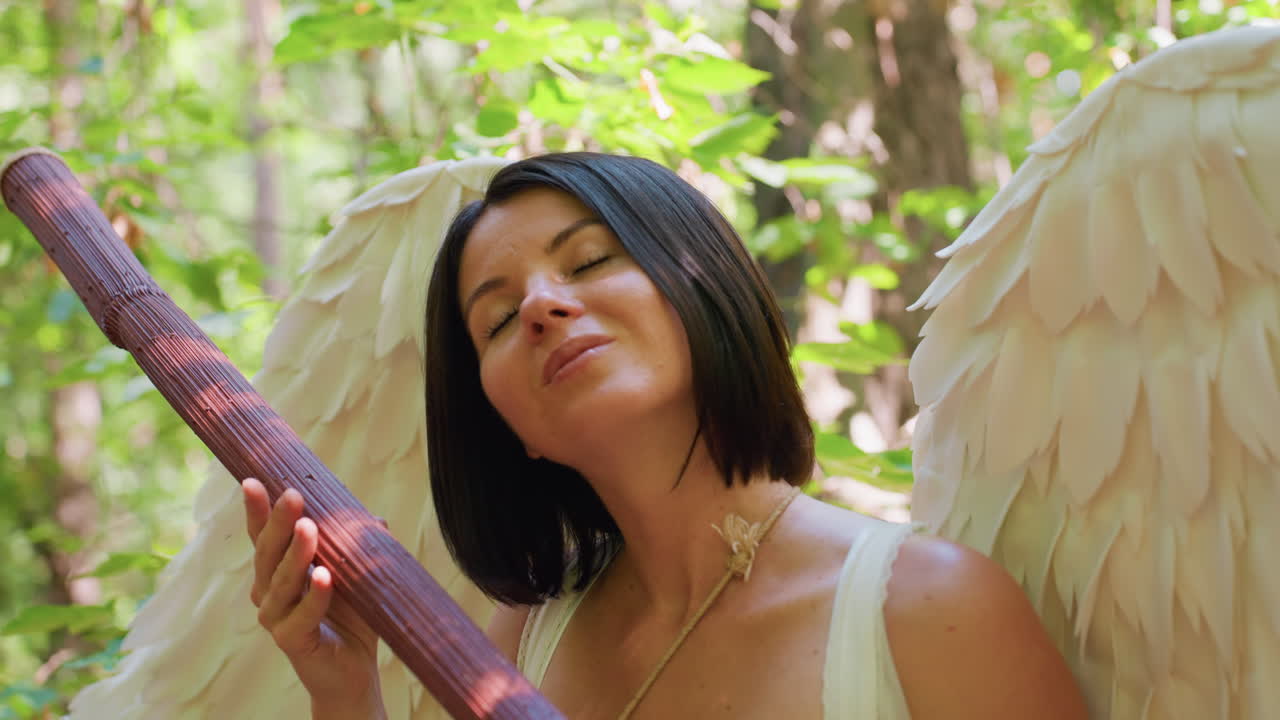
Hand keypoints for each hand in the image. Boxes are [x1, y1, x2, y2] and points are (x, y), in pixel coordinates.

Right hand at [242, 478, 383, 709]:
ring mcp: (275, 618)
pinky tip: (323, 576)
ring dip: (296, 554)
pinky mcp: (290, 642)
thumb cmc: (350, 617)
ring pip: (282, 582)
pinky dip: (314, 596)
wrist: (353, 670)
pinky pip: (302, 615)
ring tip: (310, 528)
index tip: (253, 480)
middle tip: (292, 495)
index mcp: (277, 571)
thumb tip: (374, 519)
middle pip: (268, 553)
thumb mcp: (354, 573)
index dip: (256, 510)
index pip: (263, 536)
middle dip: (279, 522)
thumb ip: (356, 546)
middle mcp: (268, 592)